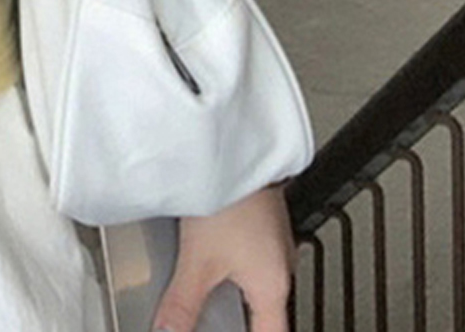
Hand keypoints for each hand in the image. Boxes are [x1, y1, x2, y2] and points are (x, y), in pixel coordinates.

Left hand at [153, 186, 294, 331]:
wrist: (237, 149)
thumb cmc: (230, 199)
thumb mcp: (198, 261)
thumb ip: (183, 304)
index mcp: (274, 286)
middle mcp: (282, 265)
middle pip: (265, 310)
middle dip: (241, 319)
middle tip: (213, 319)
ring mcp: (274, 239)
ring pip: (257, 279)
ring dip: (235, 289)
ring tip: (206, 291)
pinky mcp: (263, 218)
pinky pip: (253, 253)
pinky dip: (233, 263)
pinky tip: (210, 253)